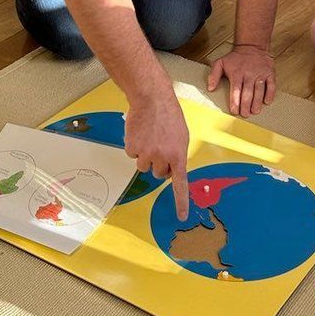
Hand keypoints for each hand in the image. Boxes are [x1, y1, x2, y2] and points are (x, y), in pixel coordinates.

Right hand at [124, 88, 189, 220]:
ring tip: (150, 136)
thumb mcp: (181, 136)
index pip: (180, 184)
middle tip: (159, 145)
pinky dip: (135, 146)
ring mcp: (146, 153)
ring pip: (143, 166)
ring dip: (145, 155)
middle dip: (158, 163)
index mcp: (179, 155)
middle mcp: (163, 157)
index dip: (181, 202)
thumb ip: (178, 155)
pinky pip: (132, 154)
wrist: (152, 99)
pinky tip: (140, 132)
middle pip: (158, 173)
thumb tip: (172, 171)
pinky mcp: (132, 147)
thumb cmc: (169, 115)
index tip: (182, 217)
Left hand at [207, 43, 275, 117]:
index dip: (235, 102)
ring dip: (257, 102)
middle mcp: (249, 74)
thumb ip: (213, 75)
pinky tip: (266, 102)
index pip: (236, 90)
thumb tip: (210, 88)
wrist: (252, 46)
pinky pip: (271, 85)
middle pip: (248, 92)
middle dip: (246, 105)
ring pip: (259, 90)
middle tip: (245, 114)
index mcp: (237, 73)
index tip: (234, 111)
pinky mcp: (269, 73)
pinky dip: (270, 94)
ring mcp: (260, 74)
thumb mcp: (220, 63)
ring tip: (254, 111)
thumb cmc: (235, 58)